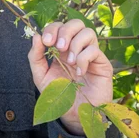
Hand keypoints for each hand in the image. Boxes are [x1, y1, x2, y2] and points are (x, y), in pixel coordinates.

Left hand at [27, 19, 113, 135]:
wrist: (73, 114)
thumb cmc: (57, 94)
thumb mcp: (40, 75)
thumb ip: (35, 56)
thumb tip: (36, 36)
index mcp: (61, 48)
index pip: (59, 26)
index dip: (52, 29)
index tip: (46, 42)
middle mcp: (77, 48)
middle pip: (76, 23)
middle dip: (65, 31)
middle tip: (59, 47)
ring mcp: (90, 55)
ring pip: (88, 32)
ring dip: (75, 44)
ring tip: (69, 62)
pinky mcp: (102, 64)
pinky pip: (94, 50)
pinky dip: (83, 58)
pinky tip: (79, 72)